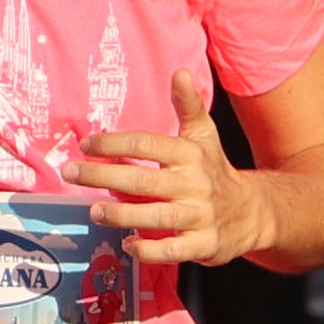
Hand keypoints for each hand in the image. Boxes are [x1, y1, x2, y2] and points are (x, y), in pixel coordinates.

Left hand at [66, 70, 269, 266]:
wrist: (251, 212)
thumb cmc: (214, 170)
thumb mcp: (205, 135)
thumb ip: (189, 105)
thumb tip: (179, 72)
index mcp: (190, 154)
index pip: (148, 144)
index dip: (114, 143)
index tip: (86, 144)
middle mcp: (194, 184)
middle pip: (144, 181)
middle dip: (104, 175)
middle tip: (72, 172)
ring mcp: (199, 216)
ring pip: (156, 217)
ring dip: (122, 215)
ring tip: (94, 210)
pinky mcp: (203, 244)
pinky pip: (172, 251)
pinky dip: (149, 250)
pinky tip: (128, 244)